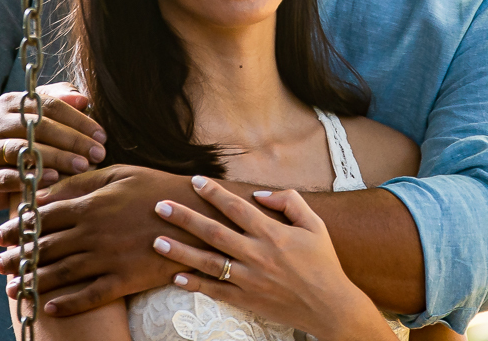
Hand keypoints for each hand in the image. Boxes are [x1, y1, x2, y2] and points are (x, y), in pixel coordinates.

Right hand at [0, 82, 105, 212]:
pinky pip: (10, 176)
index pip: (49, 106)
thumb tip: (83, 99)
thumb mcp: (35, 117)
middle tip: (98, 153)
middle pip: (39, 127)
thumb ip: (59, 101)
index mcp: (9, 103)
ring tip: (83, 166)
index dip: (78, 119)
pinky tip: (54, 178)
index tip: (102, 135)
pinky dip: (32, 176)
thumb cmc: (19, 140)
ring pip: (25, 150)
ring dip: (58, 158)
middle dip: (74, 140)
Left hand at [0, 165, 215, 314]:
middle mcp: (94, 233)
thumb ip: (84, 181)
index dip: (19, 227)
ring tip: (13, 288)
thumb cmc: (158, 189)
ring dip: (33, 281)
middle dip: (18, 256)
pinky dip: (67, 303)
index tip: (2, 234)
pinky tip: (49, 306)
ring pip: (61, 273)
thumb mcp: (121, 174)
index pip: (44, 217)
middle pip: (46, 247)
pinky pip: (89, 295)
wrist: (197, 217)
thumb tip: (52, 188)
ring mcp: (108, 259)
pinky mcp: (124, 280)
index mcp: (92, 205)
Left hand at [152, 176, 395, 340]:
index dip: (214, 193)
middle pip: (213, 232)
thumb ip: (290, 202)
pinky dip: (194, 285)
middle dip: (185, 218)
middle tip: (161, 206)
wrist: (331, 307)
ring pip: (208, 263)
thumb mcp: (315, 225)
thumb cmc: (323, 263)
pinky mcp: (247, 300)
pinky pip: (215, 292)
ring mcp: (250, 280)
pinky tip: (175, 277)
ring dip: (180, 251)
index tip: (195, 181)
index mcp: (273, 233)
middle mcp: (257, 255)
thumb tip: (259, 194)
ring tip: (156, 242)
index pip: (236, 207)